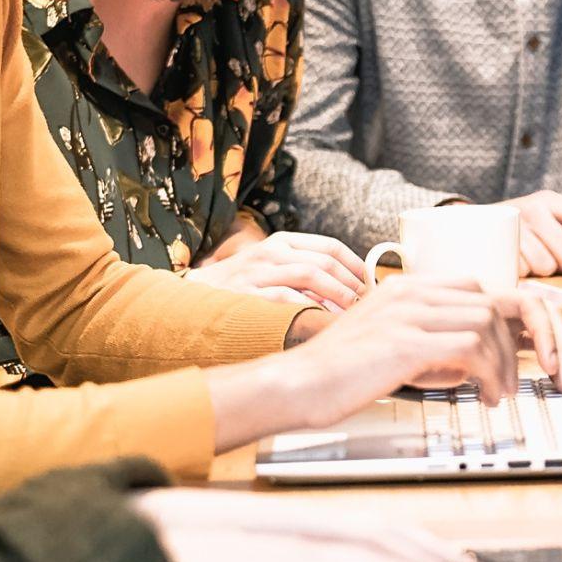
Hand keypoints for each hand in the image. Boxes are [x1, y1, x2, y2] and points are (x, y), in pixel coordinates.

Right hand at [131, 487, 476, 561]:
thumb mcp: (235, 553)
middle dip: (436, 560)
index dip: (415, 537)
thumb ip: (276, 560)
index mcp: (292, 526)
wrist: (139, 558)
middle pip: (389, 541)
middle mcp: (304, 538)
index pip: (371, 523)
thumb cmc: (176, 556)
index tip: (445, 552)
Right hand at [188, 230, 369, 308]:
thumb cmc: (240, 286)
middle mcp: (272, 252)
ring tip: (351, 311)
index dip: (356, 264)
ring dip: (338, 294)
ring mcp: (259, 272)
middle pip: (325, 261)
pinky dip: (310, 308)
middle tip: (365, 302)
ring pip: (312, 275)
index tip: (370, 282)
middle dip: (352, 283)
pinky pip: (289, 298)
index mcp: (281, 242)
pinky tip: (323, 320)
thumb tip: (347, 289)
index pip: (330, 246)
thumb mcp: (271, 266)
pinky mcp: (248, 294)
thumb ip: (303, 271)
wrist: (191, 298)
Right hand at [285, 276, 561, 422]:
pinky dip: (491, 373)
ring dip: (505, 362)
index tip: (517, 349)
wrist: (294, 386)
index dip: (505, 319)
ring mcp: (407, 314)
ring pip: (487, 322)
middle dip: (516, 340)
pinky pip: (472, 347)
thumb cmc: (337, 374)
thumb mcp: (389, 346)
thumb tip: (472, 361)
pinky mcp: (405, 342)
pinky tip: (486, 395)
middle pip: (491, 301)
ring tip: (501, 393)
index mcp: (405, 287)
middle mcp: (409, 292)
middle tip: (517, 375)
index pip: (476, 288)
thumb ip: (429, 343)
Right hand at [498, 191, 561, 277]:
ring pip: (547, 266)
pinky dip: (522, 273)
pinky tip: (514, 262)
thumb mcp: (547, 224)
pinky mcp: (498, 249)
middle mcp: (532, 209)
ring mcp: (514, 229)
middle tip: (550, 256)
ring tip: (527, 258)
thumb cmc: (517, 231)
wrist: (465, 227)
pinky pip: (525, 273)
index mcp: (550, 200)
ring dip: (541, 269)